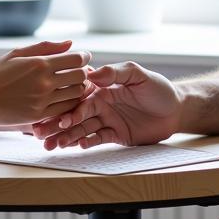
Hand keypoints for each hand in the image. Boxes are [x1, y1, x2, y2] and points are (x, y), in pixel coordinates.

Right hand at [0, 41, 90, 130]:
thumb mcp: (17, 54)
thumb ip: (46, 47)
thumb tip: (70, 44)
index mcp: (39, 64)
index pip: (76, 60)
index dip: (84, 57)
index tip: (83, 57)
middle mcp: (44, 83)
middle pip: (80, 77)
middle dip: (83, 72)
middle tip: (78, 70)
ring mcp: (43, 101)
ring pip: (76, 94)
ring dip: (78, 88)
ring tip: (70, 84)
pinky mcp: (39, 116)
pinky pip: (65, 109)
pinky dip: (69, 102)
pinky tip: (63, 97)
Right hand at [32, 61, 180, 149]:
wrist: (176, 110)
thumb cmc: (158, 88)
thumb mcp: (138, 75)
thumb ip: (116, 72)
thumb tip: (92, 74)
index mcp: (103, 88)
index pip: (80, 98)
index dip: (67, 108)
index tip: (56, 117)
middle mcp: (102, 104)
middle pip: (75, 115)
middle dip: (58, 125)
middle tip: (42, 134)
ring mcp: (108, 120)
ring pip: (82, 129)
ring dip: (67, 136)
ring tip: (52, 145)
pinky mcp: (116, 134)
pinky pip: (97, 139)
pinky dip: (86, 142)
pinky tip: (77, 146)